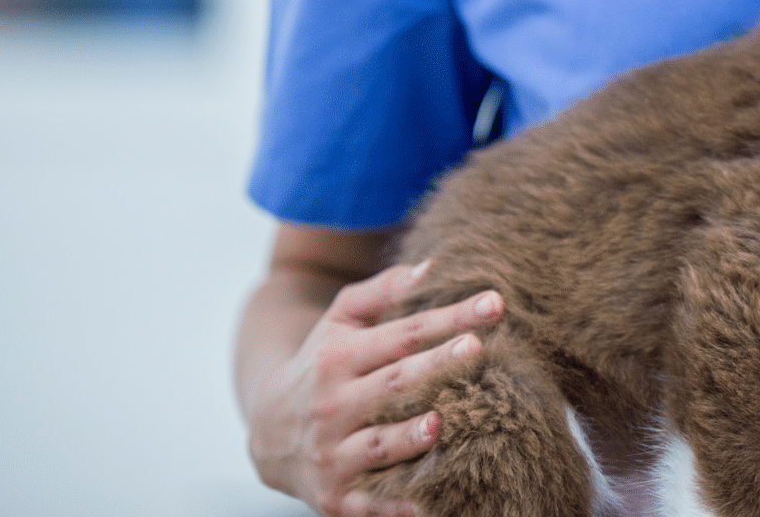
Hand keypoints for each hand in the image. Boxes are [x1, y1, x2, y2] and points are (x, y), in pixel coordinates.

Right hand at [243, 261, 502, 516]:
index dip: (449, 317)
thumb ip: (382, 292)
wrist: (264, 433)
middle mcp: (334, 405)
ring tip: (441, 422)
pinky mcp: (336, 496)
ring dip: (408, 436)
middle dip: (434, 366)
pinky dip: (395, 506)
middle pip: (393, 384)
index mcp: (339, 358)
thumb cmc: (320, 366)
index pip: (403, 333)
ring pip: (377, 445)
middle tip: (475, 347)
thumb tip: (433, 266)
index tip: (495, 303)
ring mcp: (334, 453)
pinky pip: (370, 503)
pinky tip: (428, 505)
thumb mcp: (337, 323)